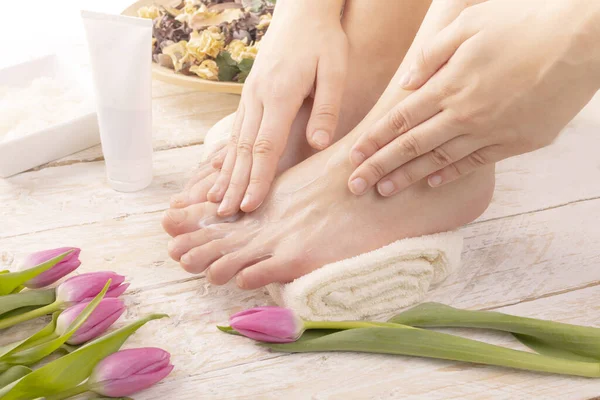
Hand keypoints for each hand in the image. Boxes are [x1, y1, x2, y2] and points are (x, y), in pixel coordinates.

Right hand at [208, 0, 346, 214]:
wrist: (302, 10)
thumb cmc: (323, 40)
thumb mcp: (334, 69)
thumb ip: (326, 107)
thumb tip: (318, 143)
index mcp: (279, 94)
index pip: (265, 146)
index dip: (257, 179)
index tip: (249, 206)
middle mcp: (257, 98)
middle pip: (244, 150)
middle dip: (234, 185)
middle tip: (225, 216)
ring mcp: (249, 96)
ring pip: (235, 143)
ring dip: (226, 174)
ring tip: (215, 202)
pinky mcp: (249, 95)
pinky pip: (235, 131)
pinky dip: (227, 156)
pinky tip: (221, 173)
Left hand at [348, 0, 599, 196]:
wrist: (581, 41)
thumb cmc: (523, 24)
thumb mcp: (469, 25)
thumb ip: (432, 55)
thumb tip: (406, 83)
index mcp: (450, 85)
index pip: (400, 119)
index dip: (374, 139)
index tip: (354, 155)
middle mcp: (464, 114)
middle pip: (411, 146)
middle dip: (379, 166)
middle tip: (354, 185)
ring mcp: (490, 132)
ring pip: (438, 160)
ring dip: (407, 177)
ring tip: (383, 191)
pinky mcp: (516, 143)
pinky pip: (474, 164)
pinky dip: (449, 174)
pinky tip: (430, 182)